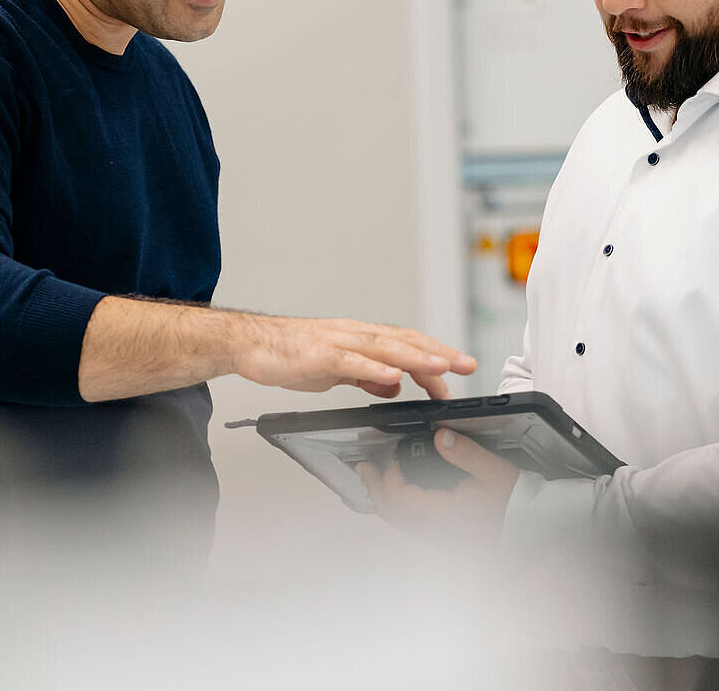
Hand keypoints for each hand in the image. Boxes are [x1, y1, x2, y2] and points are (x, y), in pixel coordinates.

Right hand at [227, 315, 476, 398]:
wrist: (251, 344)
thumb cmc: (290, 353)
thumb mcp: (337, 371)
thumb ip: (366, 376)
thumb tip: (395, 384)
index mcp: (360, 338)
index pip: (407, 343)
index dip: (435, 355)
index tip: (458, 372)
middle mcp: (354, 335)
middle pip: (405, 341)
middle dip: (439, 353)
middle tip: (467, 365)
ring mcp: (338, 342)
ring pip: (385, 347)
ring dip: (416, 357)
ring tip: (441, 367)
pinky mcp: (320, 355)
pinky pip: (351, 363)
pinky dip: (374, 369)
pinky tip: (393, 377)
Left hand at [357, 428, 519, 548]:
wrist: (535, 530)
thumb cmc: (518, 506)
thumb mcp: (494, 472)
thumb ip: (466, 453)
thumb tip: (442, 437)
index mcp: (444, 515)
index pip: (400, 500)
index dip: (389, 479)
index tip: (390, 462)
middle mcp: (437, 530)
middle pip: (393, 515)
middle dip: (375, 490)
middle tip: (364, 471)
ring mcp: (440, 537)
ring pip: (401, 523)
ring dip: (386, 501)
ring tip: (377, 482)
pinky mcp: (447, 538)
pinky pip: (413, 527)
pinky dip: (401, 511)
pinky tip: (404, 497)